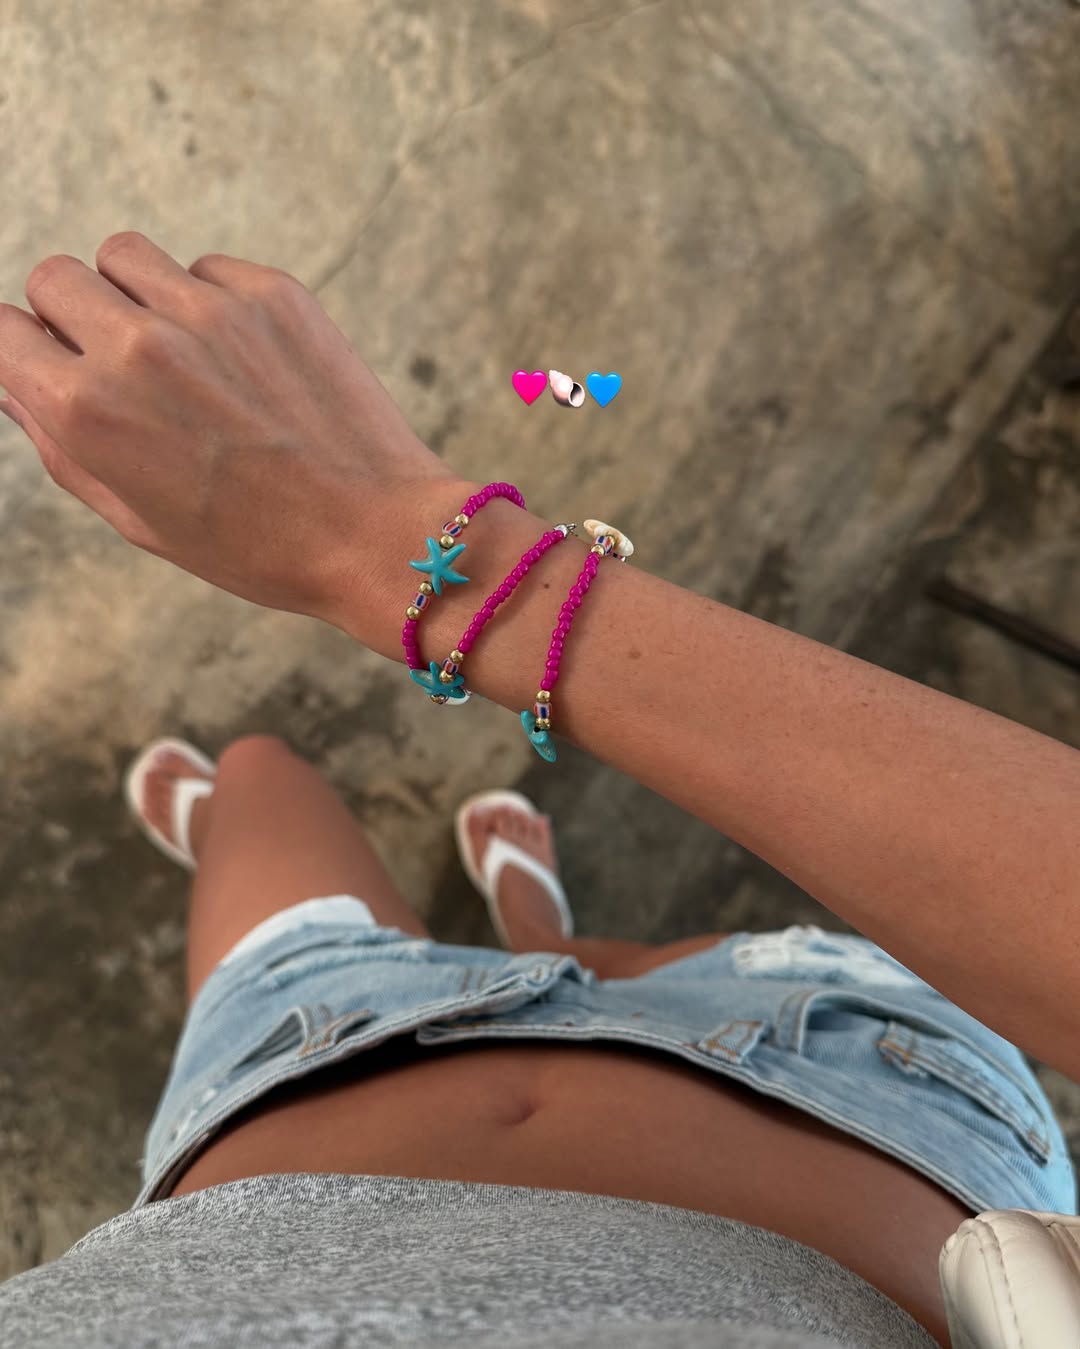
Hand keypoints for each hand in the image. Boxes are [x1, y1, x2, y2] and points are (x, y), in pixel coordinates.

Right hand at [0, 231, 461, 638]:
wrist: (374, 534)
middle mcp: (138, 346)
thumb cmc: (255, 547)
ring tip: (180, 353)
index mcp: (89, 410)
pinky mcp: (271, 294)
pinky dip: (211, 302)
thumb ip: (62, 445)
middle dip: (72, 316)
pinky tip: (246, 360)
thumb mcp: (139, 519)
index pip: (4, 332)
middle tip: (118, 364)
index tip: (53, 368)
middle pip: (57, 277)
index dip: (26, 354)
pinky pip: (207, 269)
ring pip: (126, 254)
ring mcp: (208, 311)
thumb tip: (18, 383)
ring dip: (135, 294)